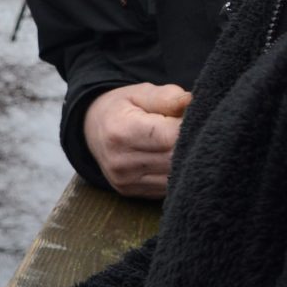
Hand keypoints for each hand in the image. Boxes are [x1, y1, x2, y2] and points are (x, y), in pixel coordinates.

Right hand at [85, 81, 190, 198]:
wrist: (93, 131)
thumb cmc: (121, 109)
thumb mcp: (140, 93)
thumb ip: (167, 97)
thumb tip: (192, 102)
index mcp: (121, 131)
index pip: (170, 137)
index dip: (189, 127)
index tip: (194, 118)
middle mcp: (121, 161)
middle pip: (174, 159)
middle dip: (191, 144)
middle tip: (194, 130)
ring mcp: (126, 181)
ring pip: (174, 177)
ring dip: (185, 161)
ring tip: (183, 143)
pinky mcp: (132, 192)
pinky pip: (167, 187)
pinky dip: (175, 173)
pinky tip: (173, 158)